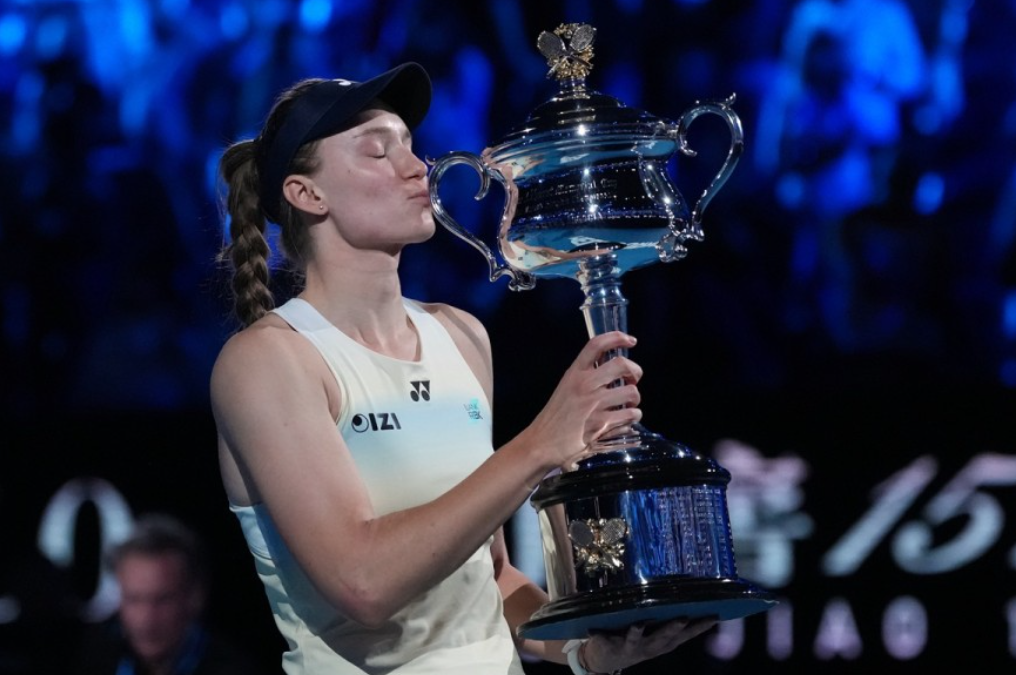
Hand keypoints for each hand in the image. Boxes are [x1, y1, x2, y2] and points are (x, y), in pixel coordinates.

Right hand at [526, 331, 642, 470]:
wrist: (542, 443)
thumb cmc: (554, 417)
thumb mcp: (565, 388)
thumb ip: (585, 377)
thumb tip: (611, 370)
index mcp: (574, 374)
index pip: (596, 344)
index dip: (617, 337)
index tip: (630, 340)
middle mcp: (585, 385)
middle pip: (622, 364)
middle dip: (635, 371)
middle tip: (633, 380)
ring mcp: (595, 404)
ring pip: (632, 392)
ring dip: (635, 400)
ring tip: (628, 406)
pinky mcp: (603, 425)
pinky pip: (631, 415)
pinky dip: (631, 418)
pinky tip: (623, 421)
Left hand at [582, 617, 717, 672]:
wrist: (605, 659)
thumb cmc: (635, 636)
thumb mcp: (653, 628)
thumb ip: (664, 613)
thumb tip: (682, 587)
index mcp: (664, 642)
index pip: (685, 635)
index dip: (700, 627)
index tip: (715, 615)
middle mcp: (651, 647)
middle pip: (664, 638)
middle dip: (674, 628)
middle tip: (685, 617)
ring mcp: (631, 648)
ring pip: (637, 639)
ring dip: (639, 632)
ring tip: (639, 622)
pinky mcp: (611, 646)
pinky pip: (609, 639)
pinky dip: (605, 633)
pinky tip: (602, 626)